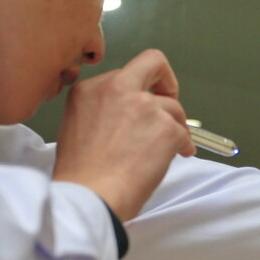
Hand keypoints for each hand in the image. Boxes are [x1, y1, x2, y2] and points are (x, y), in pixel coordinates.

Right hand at [52, 49, 195, 220]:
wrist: (90, 197)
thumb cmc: (80, 176)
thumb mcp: (76, 128)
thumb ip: (102, 111)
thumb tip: (127, 119)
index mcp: (90, 89)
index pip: (123, 75)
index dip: (136, 92)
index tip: (140, 107)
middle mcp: (116, 88)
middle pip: (153, 63)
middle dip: (166, 80)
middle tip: (170, 101)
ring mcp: (144, 106)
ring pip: (173, 107)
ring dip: (175, 126)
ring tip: (170, 149)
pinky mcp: (165, 127)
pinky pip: (183, 132)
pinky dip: (183, 146)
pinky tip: (176, 157)